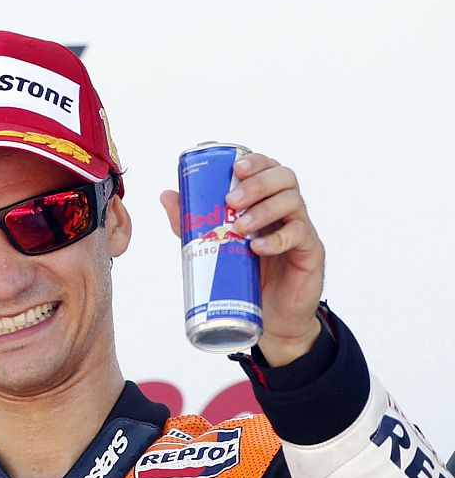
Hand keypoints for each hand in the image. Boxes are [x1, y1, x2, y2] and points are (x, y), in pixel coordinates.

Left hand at [159, 151, 323, 365]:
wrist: (271, 316)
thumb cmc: (245, 275)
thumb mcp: (214, 245)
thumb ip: (192, 221)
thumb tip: (167, 195)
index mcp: (266, 200)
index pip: (268, 168)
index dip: (256, 161)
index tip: (236, 167)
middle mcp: (287, 210)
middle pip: (285, 178)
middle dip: (257, 183)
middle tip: (231, 200)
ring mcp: (301, 228)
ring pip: (293, 202)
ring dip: (263, 210)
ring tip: (239, 227)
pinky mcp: (310, 252)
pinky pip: (300, 235)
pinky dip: (277, 239)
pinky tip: (258, 247)